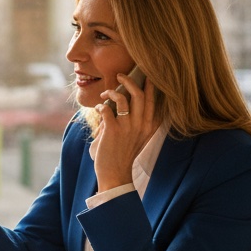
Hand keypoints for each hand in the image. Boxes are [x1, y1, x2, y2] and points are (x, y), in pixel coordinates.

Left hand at [94, 73, 157, 190]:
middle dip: (129, 81)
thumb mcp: (135, 138)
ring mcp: (127, 127)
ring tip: (104, 94)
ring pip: (122, 98)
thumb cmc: (123, 156)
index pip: (152, 101)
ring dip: (111, 92)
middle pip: (139, 94)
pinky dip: (100, 106)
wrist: (116, 176)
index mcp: (148, 127)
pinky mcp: (112, 130)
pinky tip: (98, 109)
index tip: (148, 75)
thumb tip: (116, 106)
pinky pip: (106, 109)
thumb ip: (131, 122)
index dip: (150, 86)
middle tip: (120, 75)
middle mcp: (140, 125)